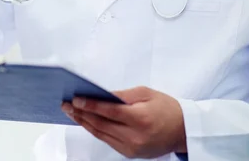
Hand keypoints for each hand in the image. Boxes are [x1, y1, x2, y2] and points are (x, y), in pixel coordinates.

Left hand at [61, 86, 186, 157]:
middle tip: (67, 104)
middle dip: (82, 113)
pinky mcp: (129, 154)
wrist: (182, 130)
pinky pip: (108, 140)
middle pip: (101, 124)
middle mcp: (135, 136)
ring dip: (85, 123)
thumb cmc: (166, 107)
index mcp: (140, 118)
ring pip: (101, 134)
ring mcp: (131, 148)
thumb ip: (123, 95)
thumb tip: (102, 95)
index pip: (109, 111)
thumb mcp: (146, 93)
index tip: (76, 99)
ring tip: (72, 112)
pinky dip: (95, 130)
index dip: (90, 105)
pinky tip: (86, 121)